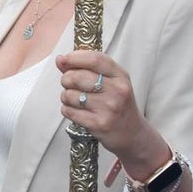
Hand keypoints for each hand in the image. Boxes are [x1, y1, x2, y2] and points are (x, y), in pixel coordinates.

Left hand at [56, 51, 168, 172]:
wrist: (132, 134)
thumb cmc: (117, 104)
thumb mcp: (110, 82)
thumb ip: (86, 68)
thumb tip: (60, 59)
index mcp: (120, 76)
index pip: (95, 59)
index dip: (74, 57)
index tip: (63, 60)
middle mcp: (117, 91)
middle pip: (76, 77)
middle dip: (66, 79)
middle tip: (70, 84)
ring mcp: (108, 108)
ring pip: (69, 94)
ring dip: (66, 97)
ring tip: (77, 100)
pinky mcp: (98, 124)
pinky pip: (68, 111)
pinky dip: (67, 110)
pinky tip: (78, 111)